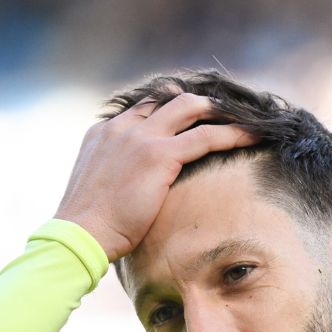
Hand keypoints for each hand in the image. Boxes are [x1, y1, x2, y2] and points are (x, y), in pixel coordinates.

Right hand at [53, 92, 258, 260]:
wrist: (79, 233)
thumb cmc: (90, 225)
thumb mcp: (99, 189)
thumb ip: (116, 175)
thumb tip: (134, 189)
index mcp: (104, 132)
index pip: (145, 107)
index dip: (172, 107)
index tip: (194, 113)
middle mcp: (122, 127)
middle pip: (169, 98)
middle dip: (200, 101)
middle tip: (225, 111)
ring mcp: (141, 137)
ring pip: (191, 108)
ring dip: (221, 111)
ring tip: (246, 118)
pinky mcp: (159, 155)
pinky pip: (205, 136)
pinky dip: (232, 133)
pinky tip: (252, 135)